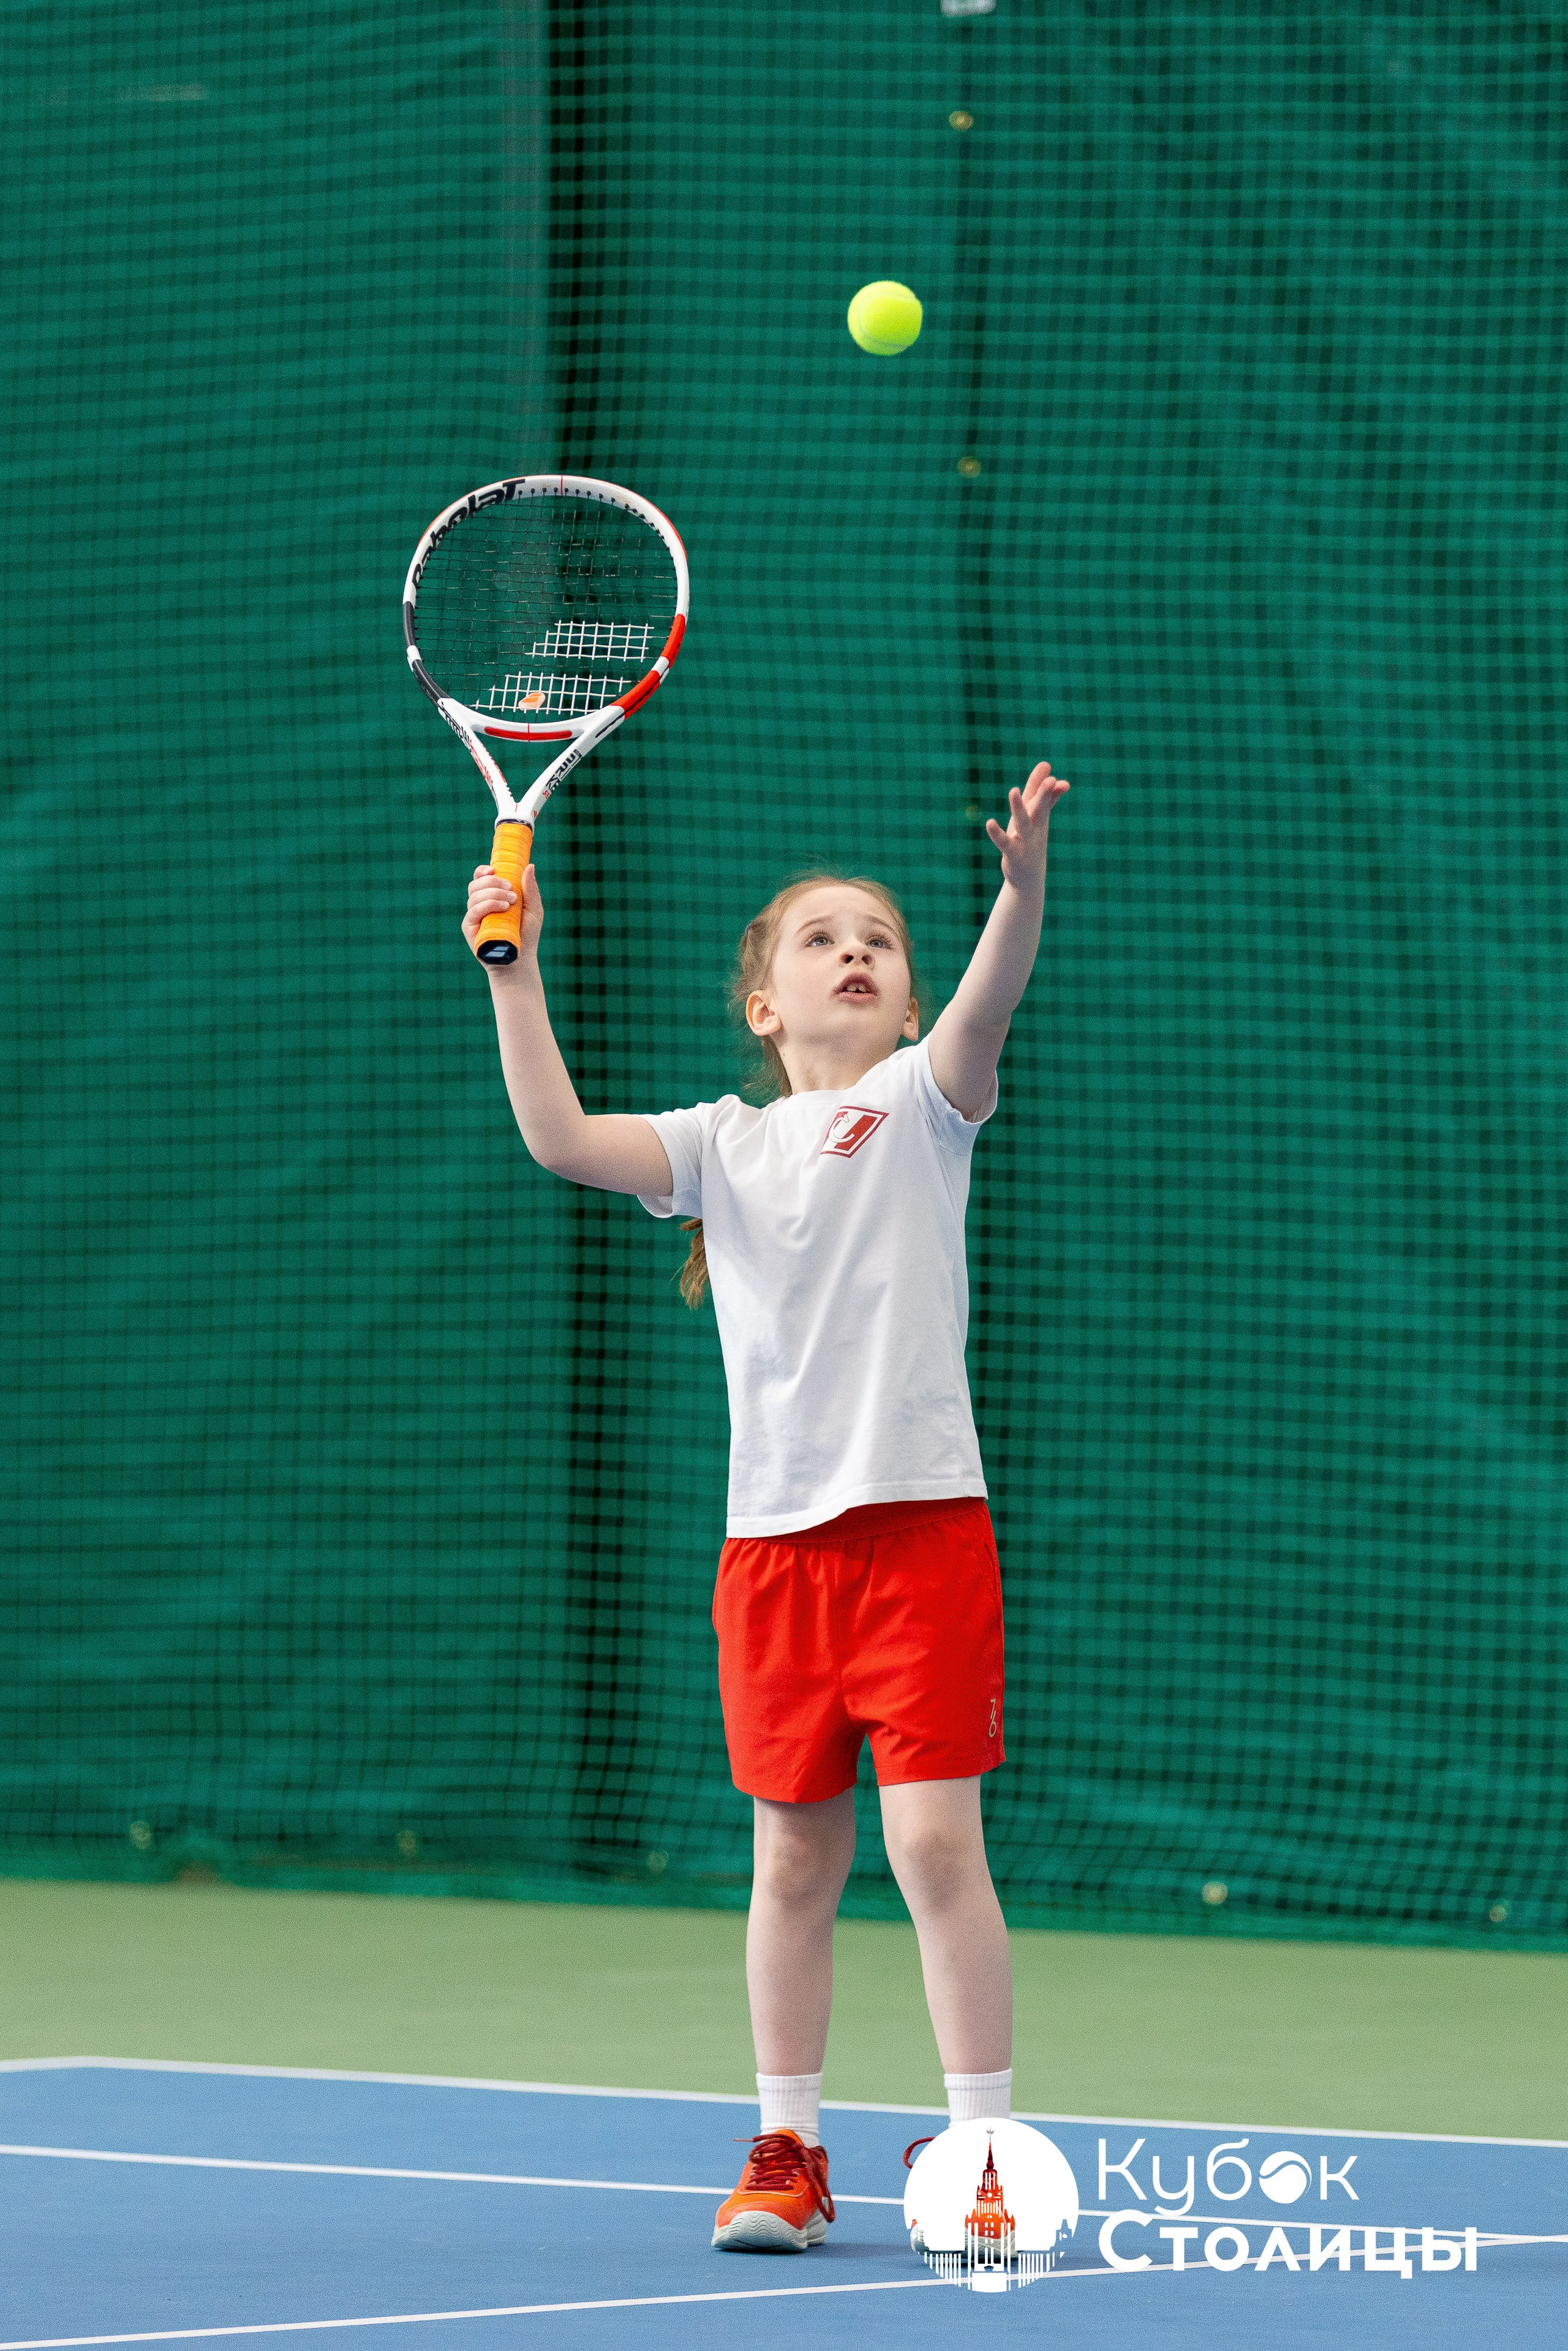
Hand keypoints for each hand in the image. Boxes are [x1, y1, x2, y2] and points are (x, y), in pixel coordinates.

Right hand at [461, 861, 543, 961]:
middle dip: (493, 882)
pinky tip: (503, 908)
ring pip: (474, 895)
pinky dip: (488, 905)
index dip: (483, 871)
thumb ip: (530, 888)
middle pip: (476, 883)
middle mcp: (480, 904)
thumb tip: (529, 865)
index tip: (494, 870)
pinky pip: (474, 910)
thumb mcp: (533, 908)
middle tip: (511, 889)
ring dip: (494, 893)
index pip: (480, 878)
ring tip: (511, 902)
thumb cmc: (527, 934)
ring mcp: (474, 916)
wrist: (521, 958)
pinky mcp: (470, 928)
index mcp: (491, 896)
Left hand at [986, 760, 1068, 890]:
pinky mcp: (1013, 854)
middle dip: (1044, 794)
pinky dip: (997, 834)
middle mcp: (1035, 828)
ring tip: (1014, 790)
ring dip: (1019, 807)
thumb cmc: (1031, 842)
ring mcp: (1025, 842)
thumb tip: (1061, 780)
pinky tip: (990, 823)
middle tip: (1050, 780)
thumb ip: (1047, 799)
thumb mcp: (1038, 820)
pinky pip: (1005, 843)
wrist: (1029, 877)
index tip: (1046, 767)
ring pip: (1023, 823)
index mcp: (1039, 819)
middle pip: (1040, 809)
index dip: (1047, 785)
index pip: (1045, 799)